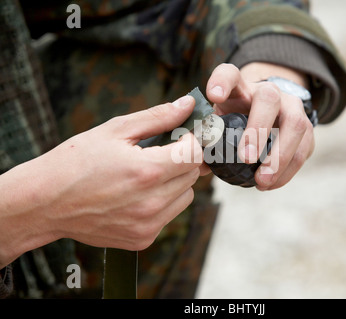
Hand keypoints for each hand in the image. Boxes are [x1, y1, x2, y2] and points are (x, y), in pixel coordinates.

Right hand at [0, 96, 201, 267]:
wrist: (44, 202)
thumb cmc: (75, 162)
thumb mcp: (115, 130)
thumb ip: (157, 117)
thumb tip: (187, 105)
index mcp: (148, 171)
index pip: (195, 154)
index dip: (192, 141)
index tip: (183, 135)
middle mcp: (152, 202)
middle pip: (192, 175)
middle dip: (183, 160)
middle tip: (160, 152)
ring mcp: (148, 224)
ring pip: (185, 196)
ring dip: (175, 182)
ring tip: (146, 174)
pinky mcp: (143, 239)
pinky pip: (169, 215)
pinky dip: (162, 202)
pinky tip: (138, 194)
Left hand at [206, 62, 314, 189]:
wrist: (267, 114)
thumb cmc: (233, 120)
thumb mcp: (216, 121)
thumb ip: (205, 137)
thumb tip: (194, 162)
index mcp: (239, 87)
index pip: (229, 74)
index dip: (222, 82)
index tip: (214, 96)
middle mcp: (268, 91)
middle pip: (268, 99)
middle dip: (259, 129)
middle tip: (246, 157)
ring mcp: (291, 106)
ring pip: (295, 124)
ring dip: (279, 156)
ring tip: (261, 181)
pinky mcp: (306, 126)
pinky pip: (305, 147)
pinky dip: (289, 169)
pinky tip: (271, 184)